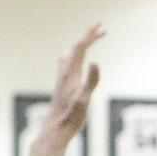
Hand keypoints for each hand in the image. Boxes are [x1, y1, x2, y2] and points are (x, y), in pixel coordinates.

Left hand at [44, 23, 104, 142]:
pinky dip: (75, 54)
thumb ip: (91, 81)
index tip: (101, 25)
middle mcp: (65, 73)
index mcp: (71, 73)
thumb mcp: (84, 100)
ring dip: (82, 45)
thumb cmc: (71, 118)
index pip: (81, 48)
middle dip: (89, 36)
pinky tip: (74, 59)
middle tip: (102, 28)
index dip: (90, 35)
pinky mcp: (62, 85)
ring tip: (90, 39)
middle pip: (76, 48)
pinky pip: (68, 63)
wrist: (54, 130)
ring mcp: (62, 79)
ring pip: (71, 54)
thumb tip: (96, 62)